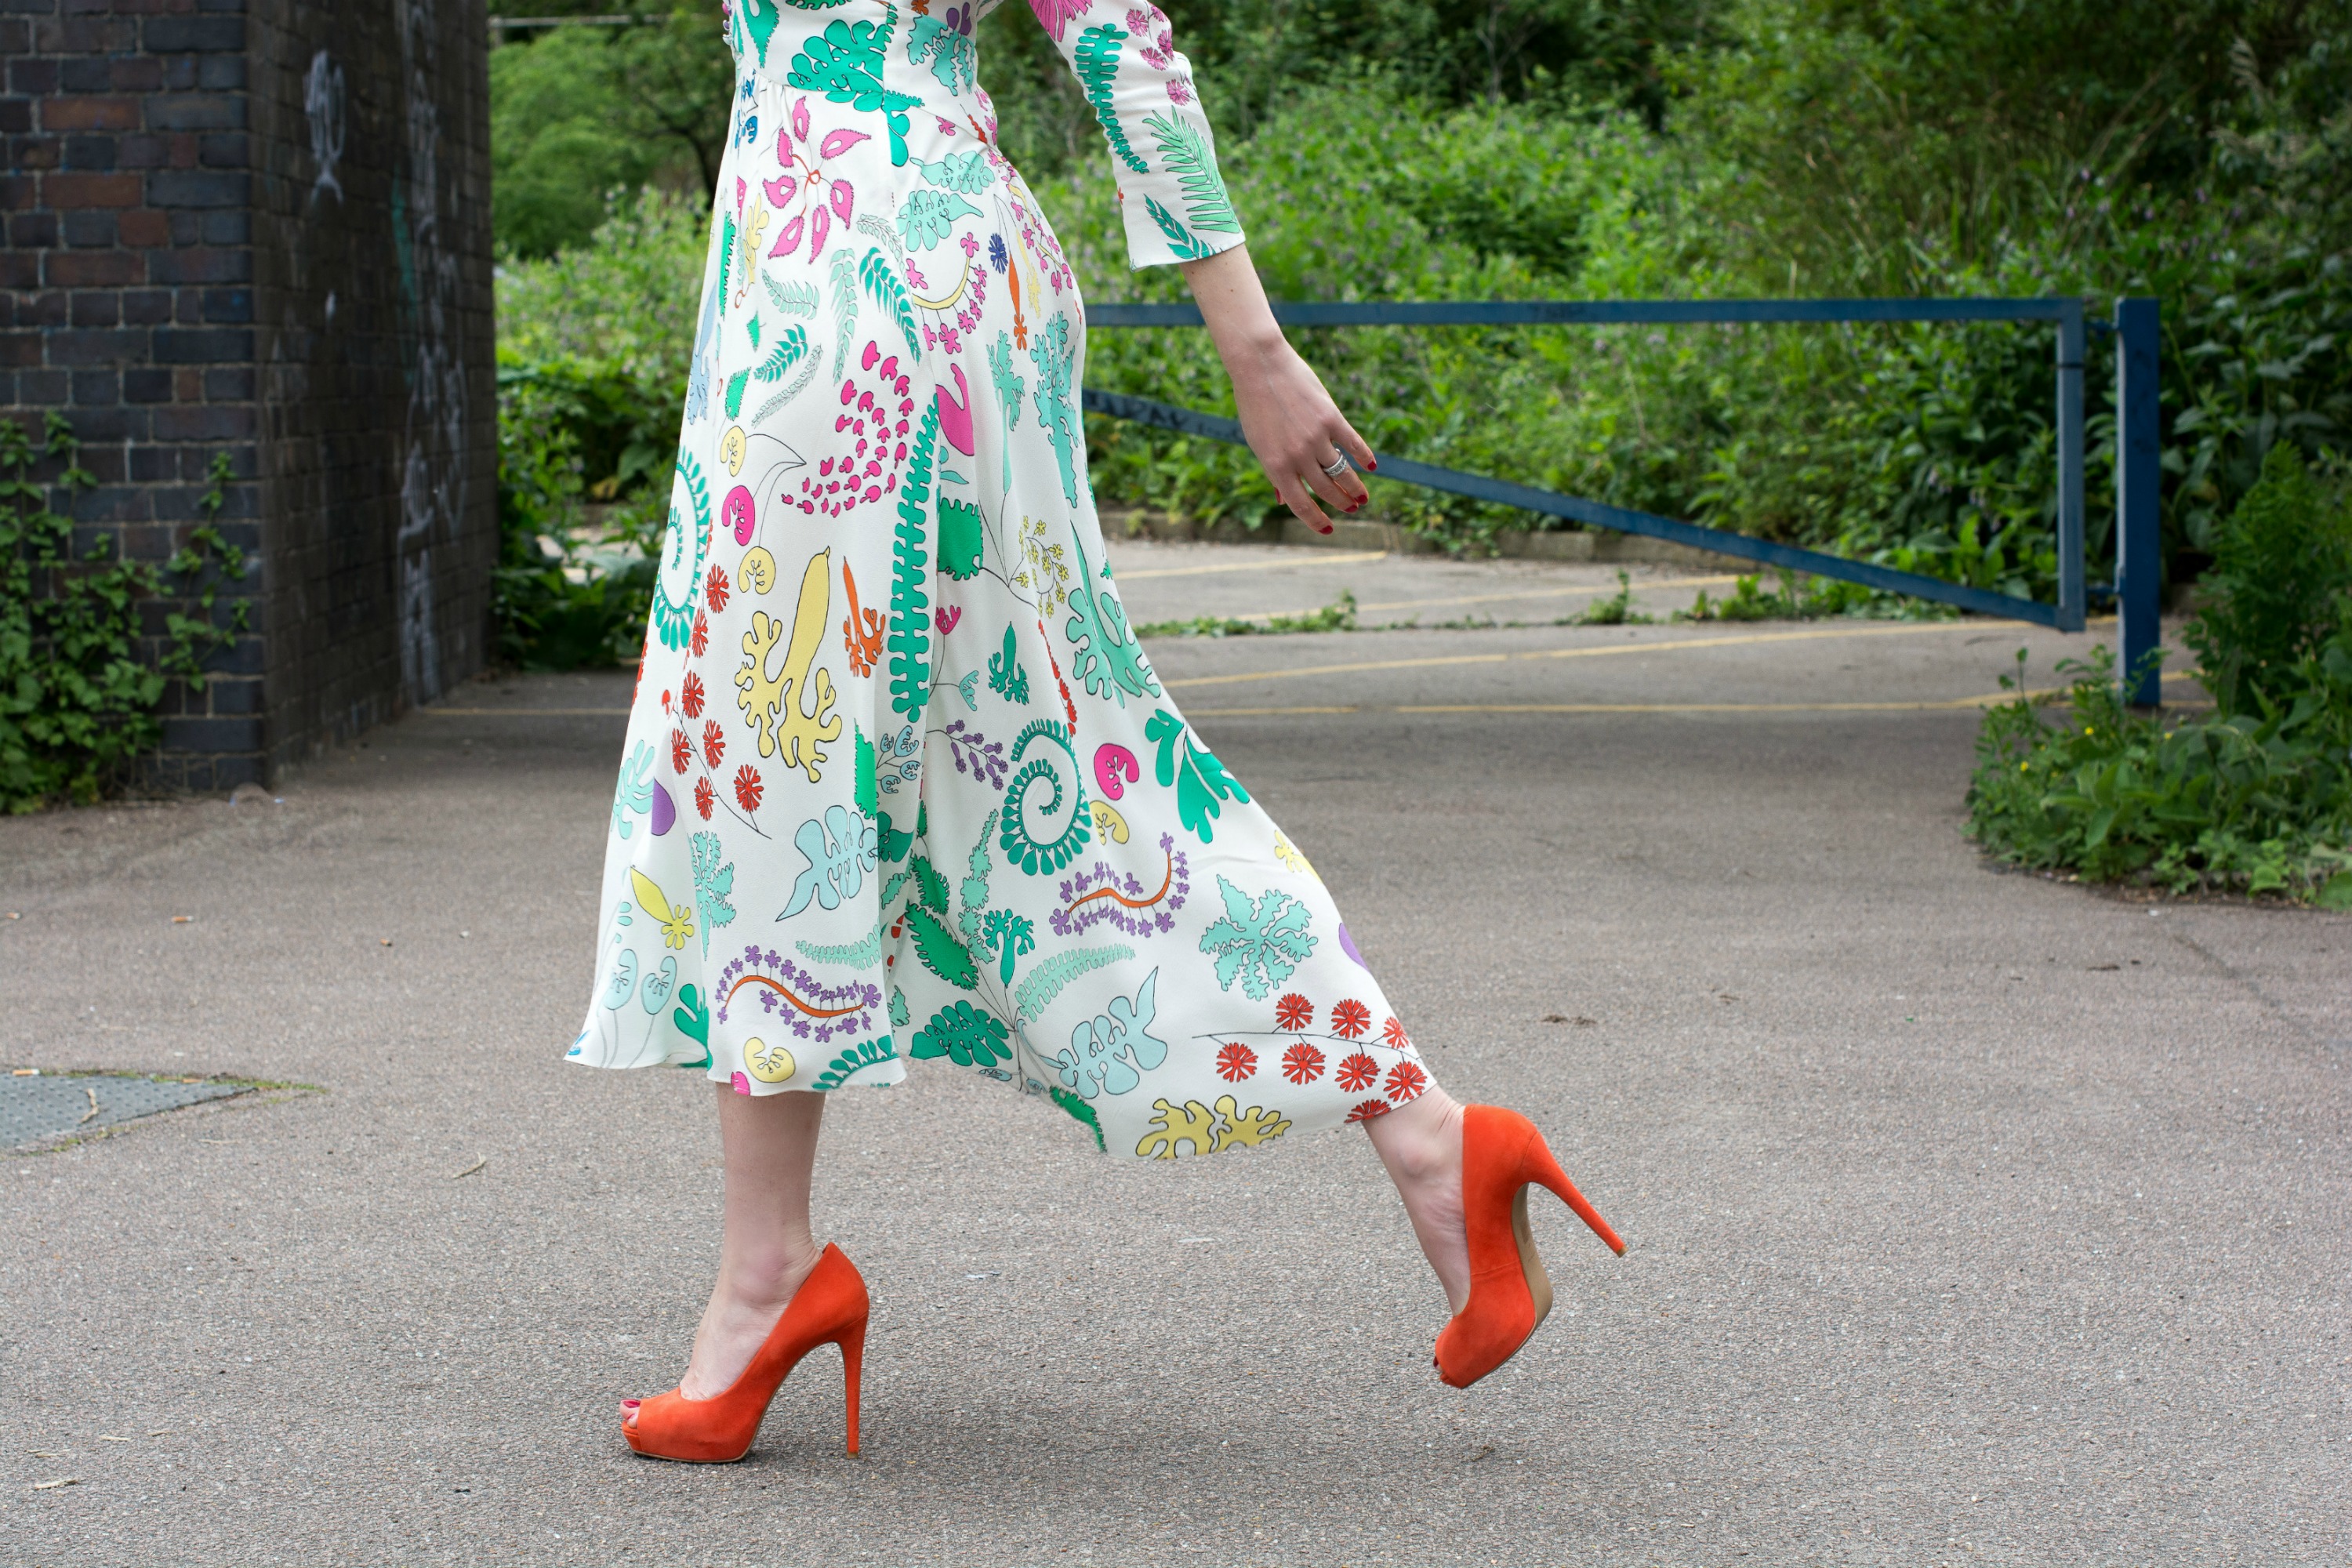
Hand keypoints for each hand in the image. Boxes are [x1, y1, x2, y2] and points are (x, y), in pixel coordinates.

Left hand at [1179, 244, 1374, 534]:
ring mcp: (1315, 438)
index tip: (1329, 529)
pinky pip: (1353, 444)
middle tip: (1352, 507)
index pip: (1300, 504)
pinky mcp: (1331, 418)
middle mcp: (1296, 456)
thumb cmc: (1255, 406)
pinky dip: (1364, 456)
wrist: (1260, 367)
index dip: (1316, 520)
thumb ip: (1274, 471)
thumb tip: (1284, 500)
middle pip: (1326, 490)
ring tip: (1362, 495)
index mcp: (1275, 466)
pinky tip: (1371, 465)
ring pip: (1342, 472)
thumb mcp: (1259, 443)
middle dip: (1341, 502)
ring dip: (1355, 487)